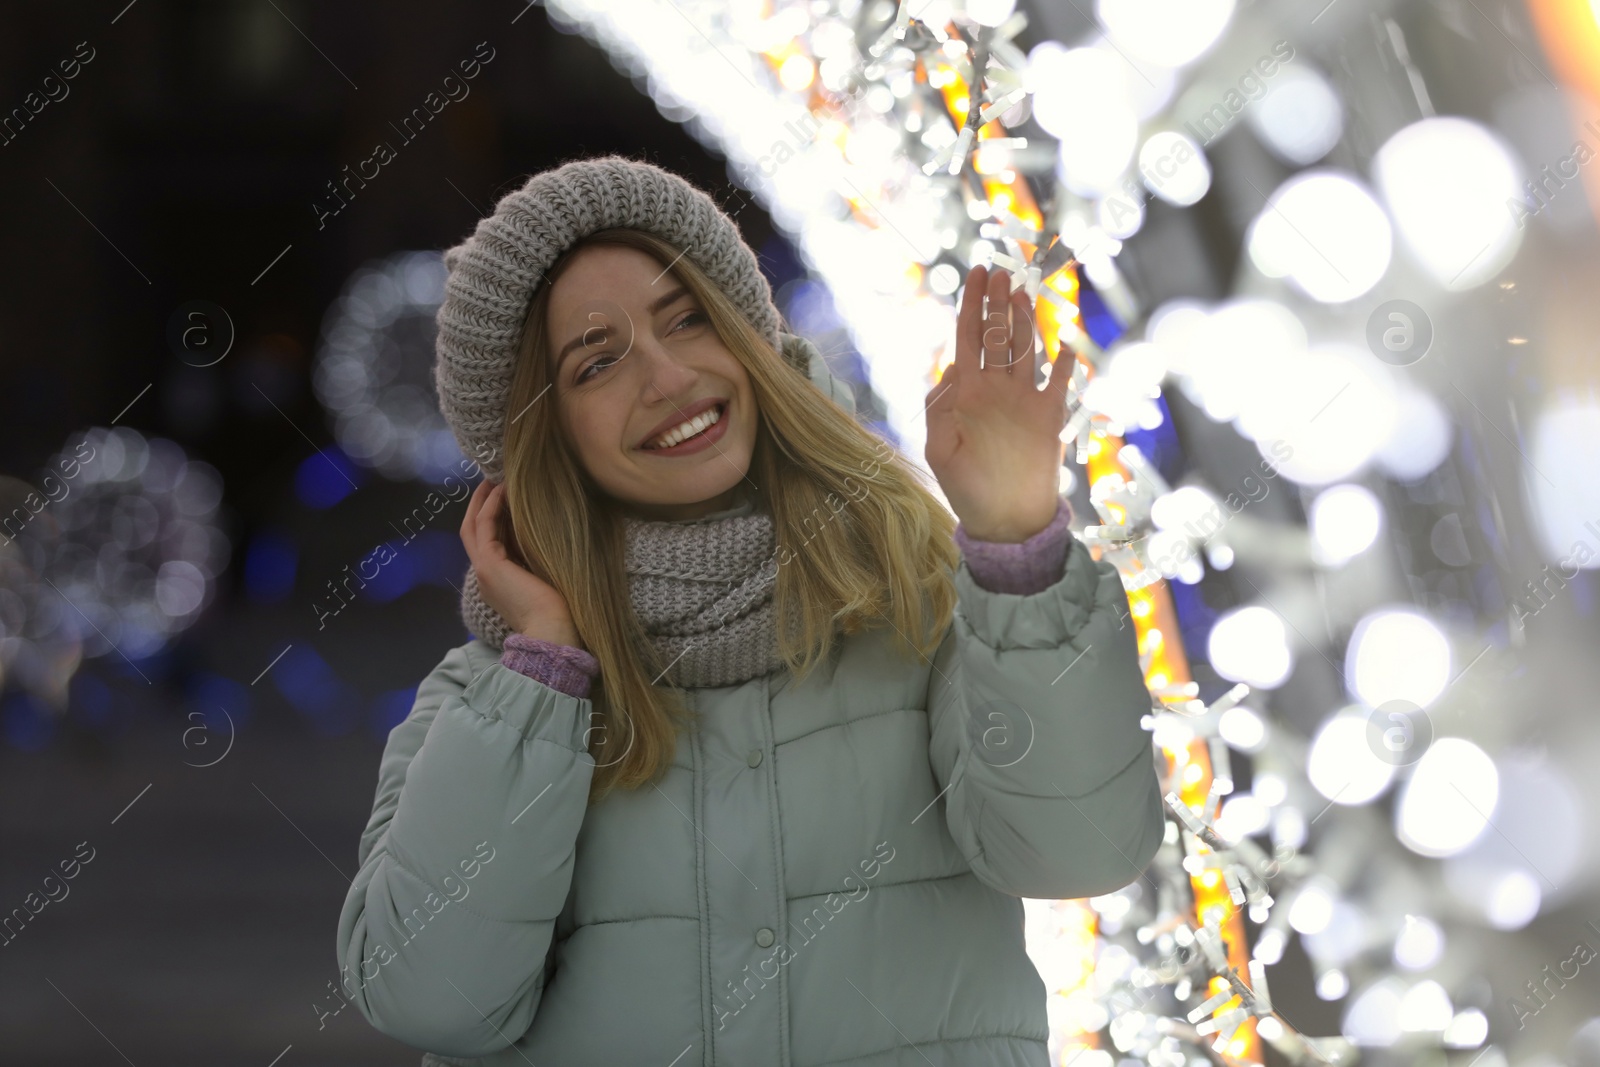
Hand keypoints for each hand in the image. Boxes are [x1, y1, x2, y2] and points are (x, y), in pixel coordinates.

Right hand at [460, 480, 583, 648]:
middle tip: (490, 480)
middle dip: (480, 504)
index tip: (505, 496)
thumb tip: (546, 531)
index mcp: (498, 581)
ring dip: (483, 500)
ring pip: (473, 526)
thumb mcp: (544, 575)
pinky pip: (484, 526)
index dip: (493, 517)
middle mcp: (485, 574)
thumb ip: (536, 557)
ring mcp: (483, 569)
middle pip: (472, 531)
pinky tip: (502, 490)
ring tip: (494, 478)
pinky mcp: (488, 564)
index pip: (489, 542)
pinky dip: (491, 506)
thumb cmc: (559, 609)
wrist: (554, 630)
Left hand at [924, 264, 1068, 541]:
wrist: (1006, 521)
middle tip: (999, 270)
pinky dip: (1063, 360)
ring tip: (1023, 288)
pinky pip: (1058, 379)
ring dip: (1024, 318)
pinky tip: (1063, 339)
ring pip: (1024, 348)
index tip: (976, 274)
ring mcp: (1023, 399)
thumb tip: (951, 368)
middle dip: (996, 301)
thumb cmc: (968, 491)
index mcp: (967, 394)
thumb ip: (940, 410)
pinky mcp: (1049, 414)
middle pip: (996, 334)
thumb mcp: (941, 452)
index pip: (967, 338)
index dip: (970, 305)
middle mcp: (996, 390)